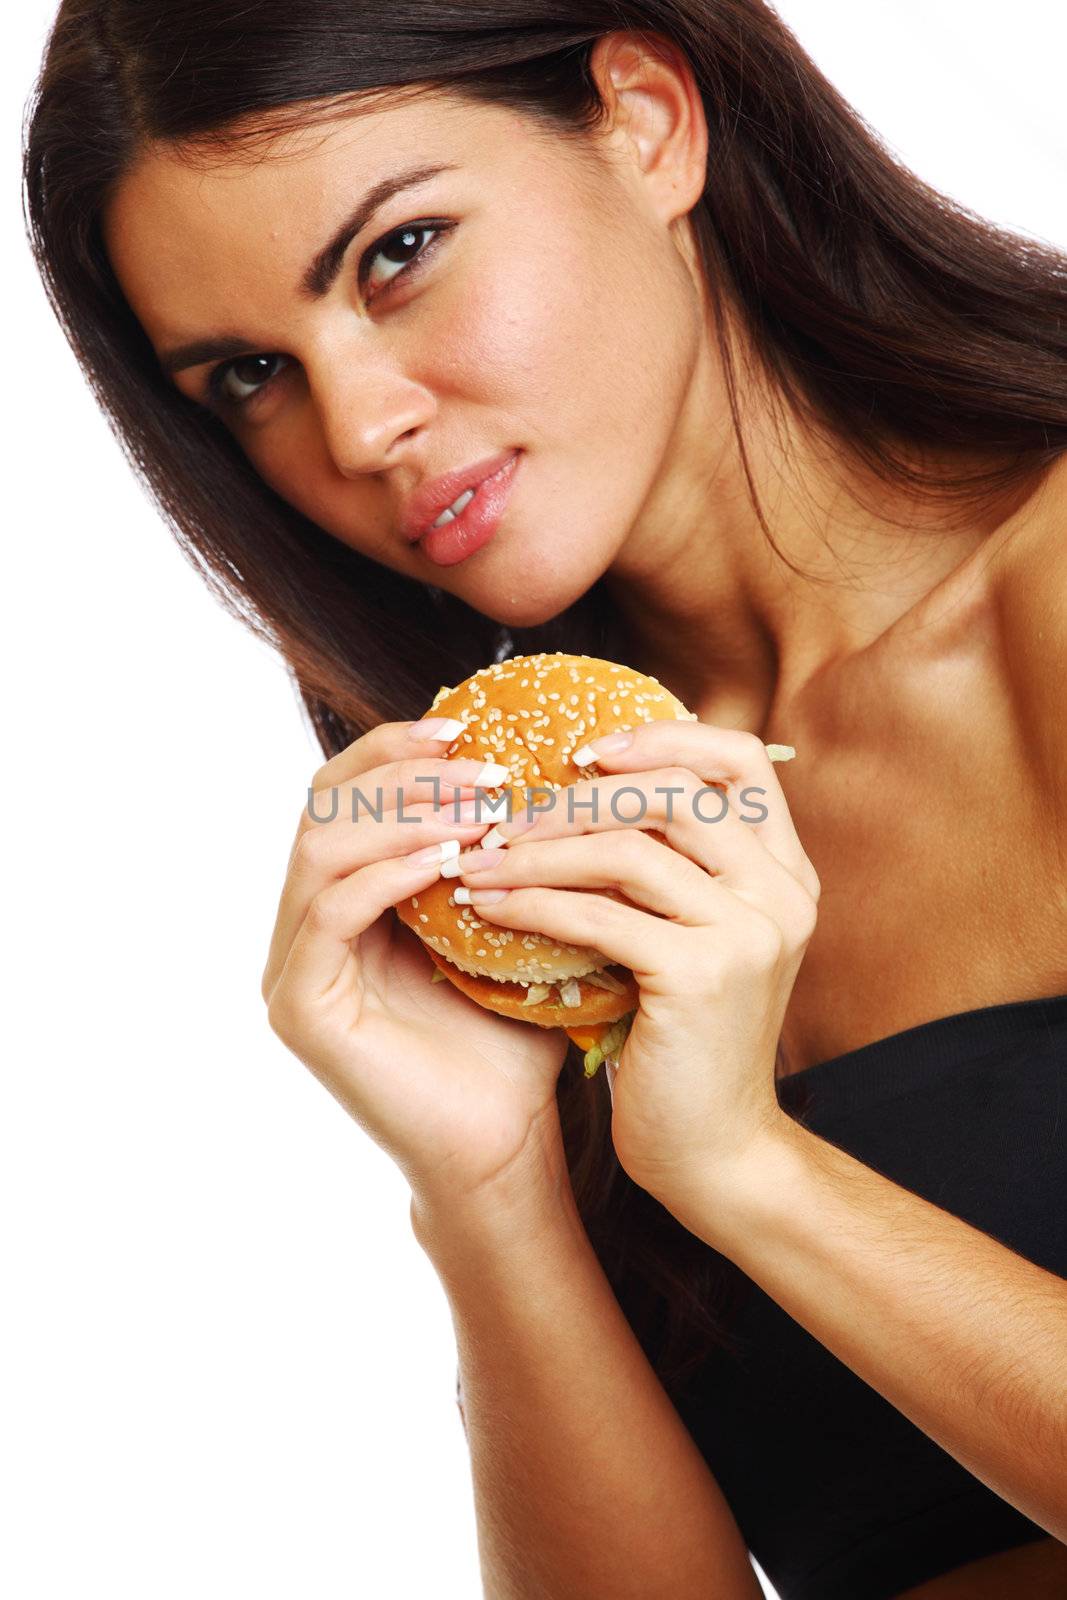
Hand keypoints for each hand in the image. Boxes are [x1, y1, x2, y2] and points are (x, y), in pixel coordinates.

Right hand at [260, 721, 568, 1211]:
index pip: (345, 791)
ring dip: (402, 815)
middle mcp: (304, 926)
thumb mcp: (510, 922)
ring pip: (318, 849)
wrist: (506, 1144)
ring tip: (483, 808)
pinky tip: (450, 861)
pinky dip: (387, 873)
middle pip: (321, 804)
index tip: (469, 722)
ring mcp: (291, 967)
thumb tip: (531, 756)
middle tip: (483, 764)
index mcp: (344, 897)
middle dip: (402, 770)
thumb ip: (499, 851)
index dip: (395, 747)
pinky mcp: (299, 1007)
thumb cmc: (515, 1036)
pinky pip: (329, 913)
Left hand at [448, 721, 819, 1206]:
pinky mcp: (704, 975)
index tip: (587, 753)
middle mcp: (782, 892)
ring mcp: (751, 932)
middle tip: (507, 816)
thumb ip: (673, 869)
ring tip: (478, 861)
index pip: (740, 759)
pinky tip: (488, 910)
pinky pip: (601, 916)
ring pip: (629, 847)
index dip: (662, 737)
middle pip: (677, 790)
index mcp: (786, 871)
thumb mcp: (694, 939)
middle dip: (579, 795)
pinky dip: (534, 906)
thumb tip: (588, 789)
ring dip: (539, 851)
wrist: (713, 1150)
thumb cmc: (685, 1041)